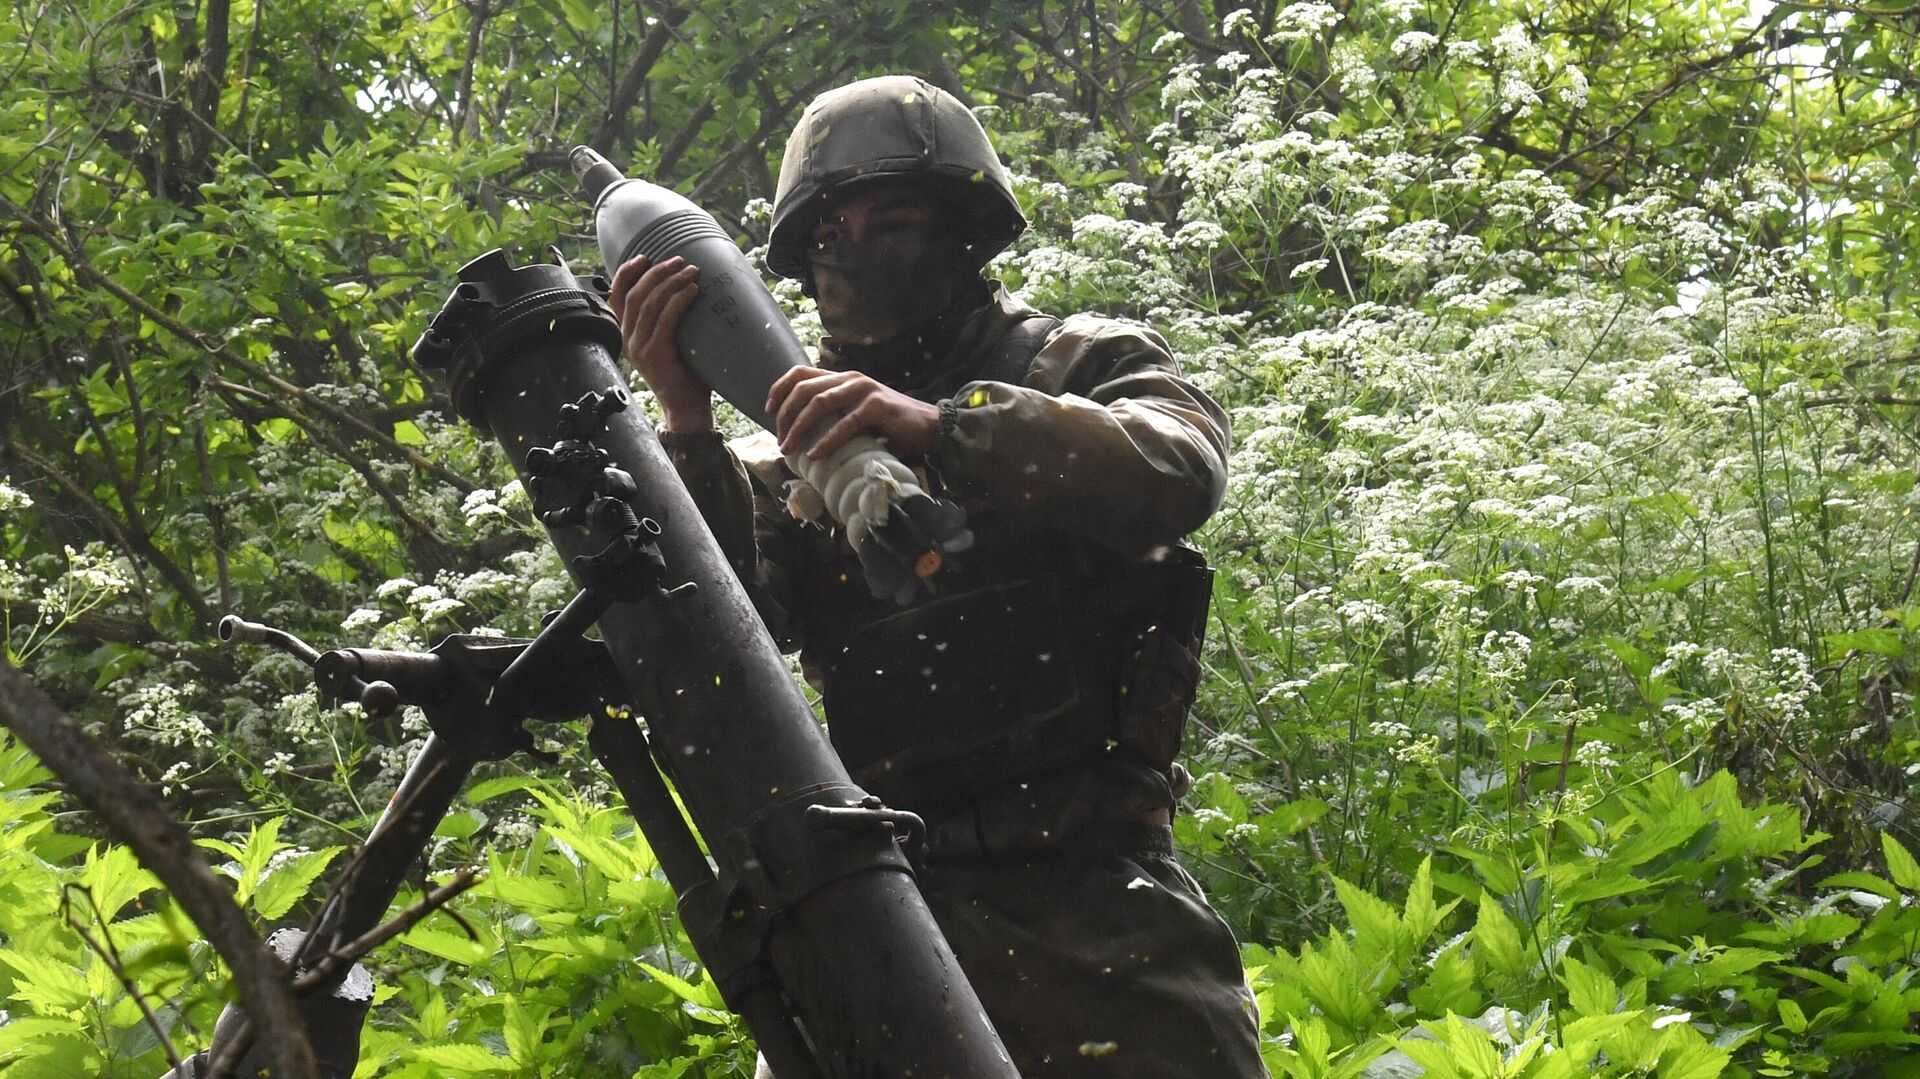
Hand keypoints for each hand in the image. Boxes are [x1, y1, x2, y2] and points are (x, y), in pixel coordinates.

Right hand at [608, 255, 711, 431]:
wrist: (686, 408)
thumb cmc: (686, 373)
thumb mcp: (671, 341)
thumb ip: (667, 319)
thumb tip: (684, 286)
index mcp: (627, 334)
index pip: (617, 296)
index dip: (627, 273)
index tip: (644, 257)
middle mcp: (627, 339)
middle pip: (635, 294)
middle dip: (657, 272)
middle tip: (680, 261)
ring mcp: (638, 347)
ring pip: (649, 304)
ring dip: (671, 282)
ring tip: (691, 272)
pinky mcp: (654, 354)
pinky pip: (665, 320)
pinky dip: (679, 301)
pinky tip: (692, 291)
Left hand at [766, 366, 939, 460]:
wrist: (930, 426)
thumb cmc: (892, 425)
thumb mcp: (858, 414)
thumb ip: (836, 415)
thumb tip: (803, 435)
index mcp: (842, 378)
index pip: (800, 373)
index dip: (779, 389)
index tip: (768, 412)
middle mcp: (850, 379)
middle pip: (804, 389)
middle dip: (785, 416)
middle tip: (780, 441)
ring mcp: (864, 390)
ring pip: (819, 403)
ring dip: (799, 428)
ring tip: (790, 449)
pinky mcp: (877, 407)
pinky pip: (845, 423)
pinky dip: (827, 440)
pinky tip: (816, 454)